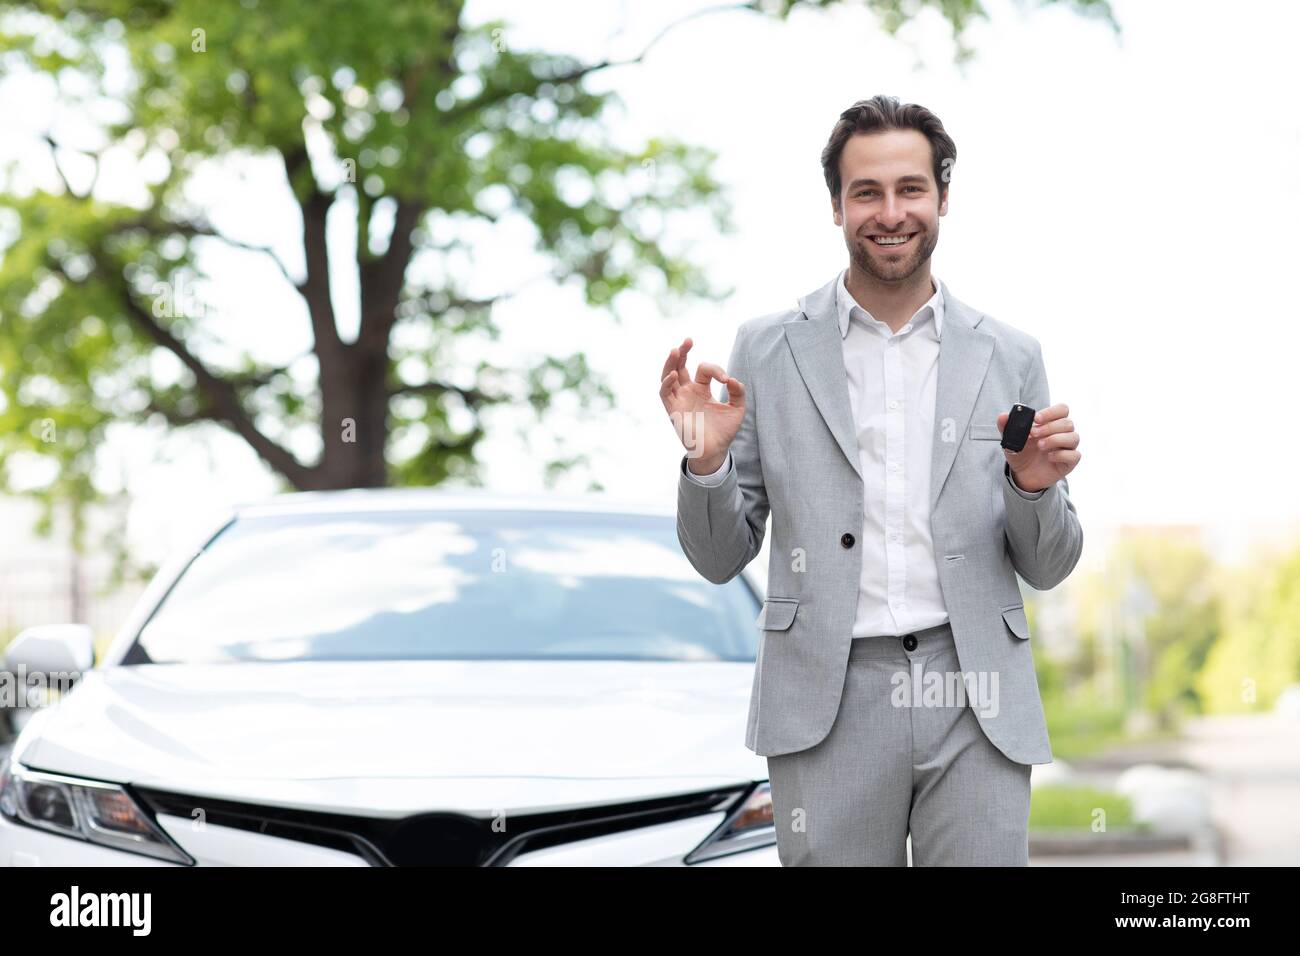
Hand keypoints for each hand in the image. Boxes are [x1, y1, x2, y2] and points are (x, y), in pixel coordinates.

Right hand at [659, 336, 744, 472]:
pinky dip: (666, 382)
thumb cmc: (724, 430)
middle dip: (683, 352)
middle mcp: (688, 391)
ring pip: (668, 376)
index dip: (715, 370)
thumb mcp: (737, 408)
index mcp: (702, 389)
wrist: (716, 451)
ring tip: (676, 350)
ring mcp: (679, 400)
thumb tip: (731, 380)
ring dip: (671, 363)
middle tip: (688, 340)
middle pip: (680, 366)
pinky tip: (674, 374)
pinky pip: (664, 393)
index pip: (705, 369)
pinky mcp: (672, 410)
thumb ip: (738, 392)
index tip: (726, 379)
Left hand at [998, 403, 1080, 492]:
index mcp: (1051, 423)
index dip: (1051, 412)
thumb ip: (1007, 427)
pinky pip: (1074, 455)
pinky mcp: (1069, 462)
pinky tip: (1049, 457)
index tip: (1036, 419)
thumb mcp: (1011, 440)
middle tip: (1033, 434)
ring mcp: (1067, 447)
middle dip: (1049, 427)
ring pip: (1074, 437)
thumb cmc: (1021, 453)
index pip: (1062, 410)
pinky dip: (1061, 454)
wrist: (1022, 474)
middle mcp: (1062, 433)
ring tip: (1040, 445)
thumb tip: (1003, 416)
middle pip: (1068, 422)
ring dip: (1055, 439)